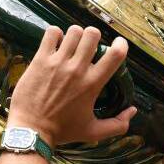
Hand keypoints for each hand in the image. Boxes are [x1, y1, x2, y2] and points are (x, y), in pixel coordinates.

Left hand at [8, 25, 135, 145]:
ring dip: (75, 35)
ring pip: (73, 31)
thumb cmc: (63, 131)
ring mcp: (57, 63)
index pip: (115, 55)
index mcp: (92, 84)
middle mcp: (77, 69)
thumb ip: (117, 125)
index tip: (117, 45)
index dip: (120, 45)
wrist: (32, 130)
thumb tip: (132, 111)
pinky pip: (51, 33)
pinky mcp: (40, 60)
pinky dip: (55, 34)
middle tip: (88, 47)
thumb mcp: (93, 132)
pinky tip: (55, 44)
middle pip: (92, 34)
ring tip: (71, 44)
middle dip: (93, 37)